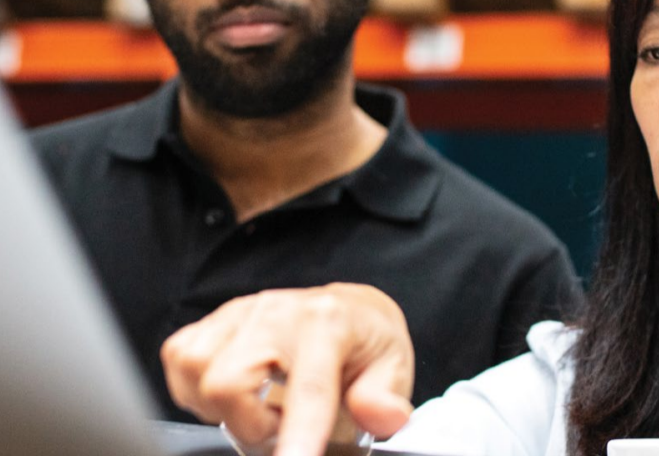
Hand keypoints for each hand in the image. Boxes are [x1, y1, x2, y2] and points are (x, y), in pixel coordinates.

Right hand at [161, 284, 414, 455]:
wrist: (350, 309)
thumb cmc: (366, 341)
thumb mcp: (393, 367)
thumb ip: (384, 397)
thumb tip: (382, 416)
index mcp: (328, 324)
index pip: (307, 389)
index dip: (297, 436)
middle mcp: (279, 311)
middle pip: (228, 382)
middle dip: (249, 425)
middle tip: (280, 426)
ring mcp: (243, 310)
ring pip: (196, 369)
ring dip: (221, 406)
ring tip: (259, 406)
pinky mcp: (215, 317)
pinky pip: (179, 356)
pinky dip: (196, 387)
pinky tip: (233, 392)